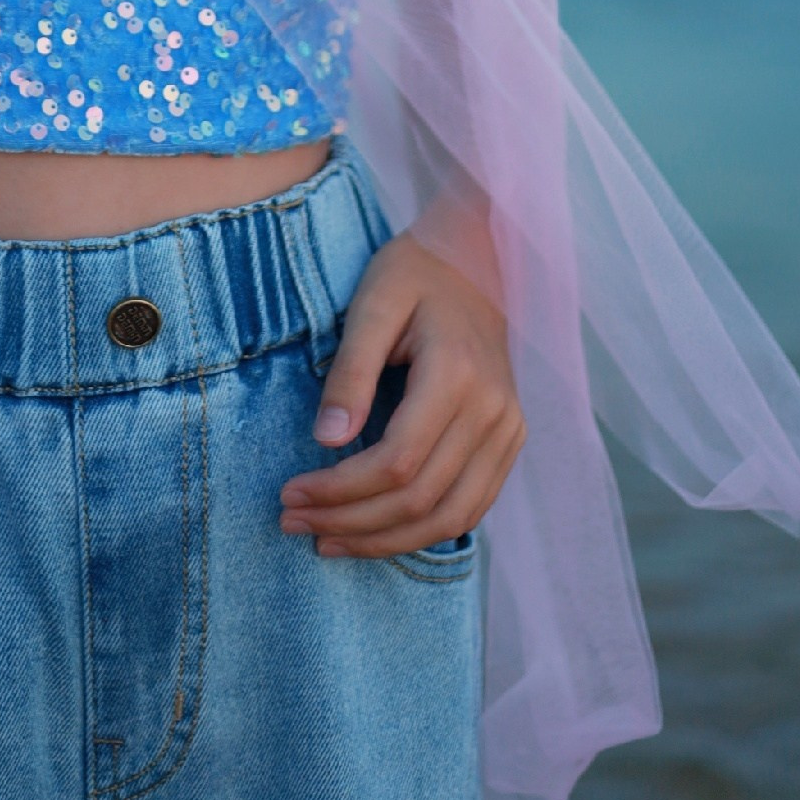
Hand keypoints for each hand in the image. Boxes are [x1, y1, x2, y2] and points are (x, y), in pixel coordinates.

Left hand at [278, 228, 524, 558]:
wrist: (475, 258)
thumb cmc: (414, 275)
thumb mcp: (372, 305)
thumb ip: (351, 371)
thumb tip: (326, 440)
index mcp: (458, 374)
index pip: (397, 463)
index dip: (340, 491)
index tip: (290, 494)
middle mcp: (493, 411)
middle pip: (420, 500)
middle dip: (352, 523)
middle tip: (294, 522)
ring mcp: (508, 429)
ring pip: (451, 518)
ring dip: (385, 541)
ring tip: (328, 539)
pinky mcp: (509, 440)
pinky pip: (472, 507)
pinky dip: (423, 531)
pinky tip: (377, 531)